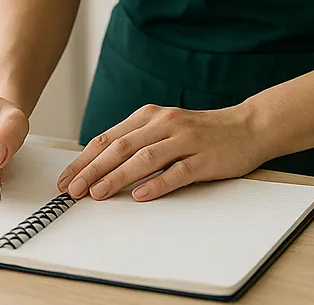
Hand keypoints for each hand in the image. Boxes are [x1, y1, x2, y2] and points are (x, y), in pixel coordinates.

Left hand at [57, 103, 268, 202]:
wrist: (247, 126)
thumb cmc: (201, 133)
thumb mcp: (164, 129)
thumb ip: (137, 142)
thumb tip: (99, 167)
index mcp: (149, 116)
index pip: (108, 139)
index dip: (84, 160)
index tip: (66, 179)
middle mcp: (164, 123)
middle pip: (121, 148)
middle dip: (92, 170)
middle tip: (73, 190)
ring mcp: (185, 140)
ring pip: (144, 159)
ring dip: (117, 177)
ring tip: (97, 193)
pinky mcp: (204, 158)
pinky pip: (178, 172)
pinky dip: (157, 184)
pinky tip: (140, 196)